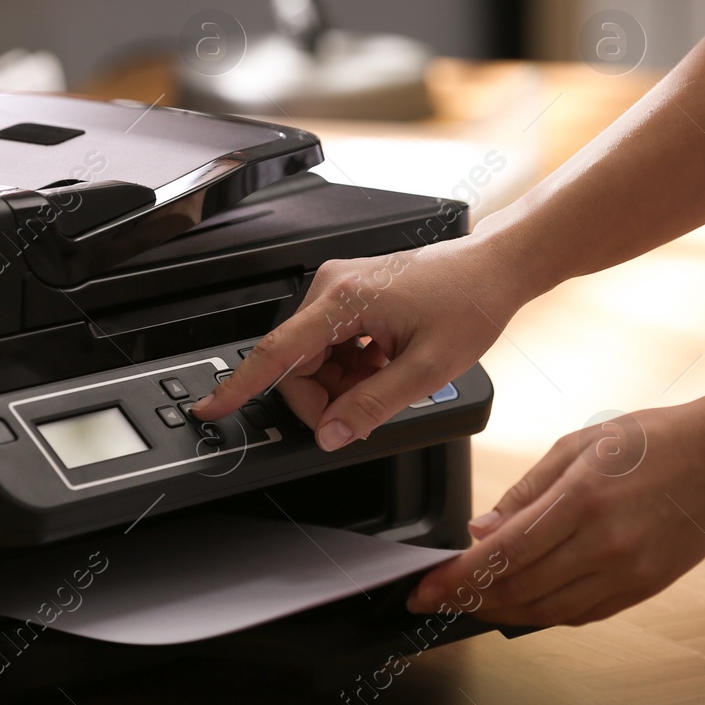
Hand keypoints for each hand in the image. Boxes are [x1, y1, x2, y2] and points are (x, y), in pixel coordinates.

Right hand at [190, 234, 528, 450]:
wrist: (493, 269)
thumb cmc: (469, 302)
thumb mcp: (427, 369)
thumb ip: (372, 406)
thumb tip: (331, 434)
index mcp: (343, 300)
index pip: (275, 352)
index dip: (238, 387)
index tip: (210, 408)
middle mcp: (332, 288)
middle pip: (296, 364)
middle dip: (325, 398)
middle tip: (366, 411)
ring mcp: (339, 290)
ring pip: (314, 360)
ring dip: (344, 384)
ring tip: (389, 377)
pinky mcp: (350, 296)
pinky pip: (331, 347)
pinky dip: (353, 368)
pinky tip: (386, 364)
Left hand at [406, 401, 704, 626]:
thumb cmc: (655, 439)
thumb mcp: (578, 444)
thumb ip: (526, 491)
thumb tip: (482, 530)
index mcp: (581, 498)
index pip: (501, 555)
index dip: (455, 579)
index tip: (424, 590)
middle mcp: (604, 543)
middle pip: (518, 590)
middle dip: (468, 599)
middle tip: (437, 599)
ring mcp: (627, 571)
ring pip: (547, 611)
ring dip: (502, 611)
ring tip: (473, 602)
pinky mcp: (644, 588)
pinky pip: (582, 614)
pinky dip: (545, 613)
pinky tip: (524, 602)